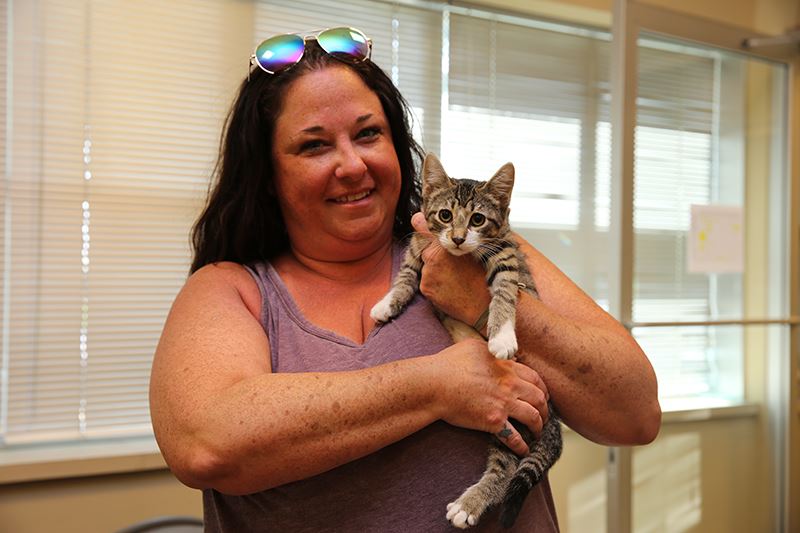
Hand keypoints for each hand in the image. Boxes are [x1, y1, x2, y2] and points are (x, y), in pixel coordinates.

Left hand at [411, 212, 490, 325]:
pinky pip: (426, 280)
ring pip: (426, 265)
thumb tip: (420, 218)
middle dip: (435, 253)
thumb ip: (449, 235)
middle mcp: (432, 258)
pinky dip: (434, 282)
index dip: (425, 227)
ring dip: (435, 268)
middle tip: (453, 264)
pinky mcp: (425, 288)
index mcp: (445, 245)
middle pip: (426, 249)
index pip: (425, 229)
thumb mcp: (472, 249)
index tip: (421, 221)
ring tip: (454, 276)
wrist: (482, 306)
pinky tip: (449, 286)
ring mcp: (428, 274)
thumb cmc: (481, 275)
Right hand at [429, 339, 549, 455]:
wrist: (434, 384)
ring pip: (533, 417)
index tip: (542, 395)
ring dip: (539, 426)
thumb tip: (500, 355)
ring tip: (537, 432)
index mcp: (506, 367)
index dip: (542, 388)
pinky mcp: (494, 421)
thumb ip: (491, 350)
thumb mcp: (473, 347)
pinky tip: (524, 450)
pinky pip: (514, 437)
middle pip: (539, 398)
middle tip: (544, 415)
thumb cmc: (448, 364)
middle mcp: (510, 385)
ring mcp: (504, 404)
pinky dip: (522, 446)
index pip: (535, 378)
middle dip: (545, 409)